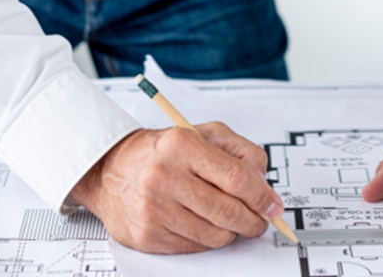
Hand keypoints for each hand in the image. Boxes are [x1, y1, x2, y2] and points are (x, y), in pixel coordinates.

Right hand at [70, 122, 284, 252]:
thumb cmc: (162, 152)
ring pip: (215, 235)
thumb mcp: (202, 134)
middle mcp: (164, 176)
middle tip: (260, 221)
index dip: (262, 197)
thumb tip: (264, 185)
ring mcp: (153, 209)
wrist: (109, 169)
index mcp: (181, 145)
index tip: (274, 207)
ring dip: (231, 232)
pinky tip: (201, 223)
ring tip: (227, 219)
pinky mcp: (147, 236)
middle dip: (253, 221)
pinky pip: (195, 247)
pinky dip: (207, 239)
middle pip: (228, 212)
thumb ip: (240, 152)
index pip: (236, 178)